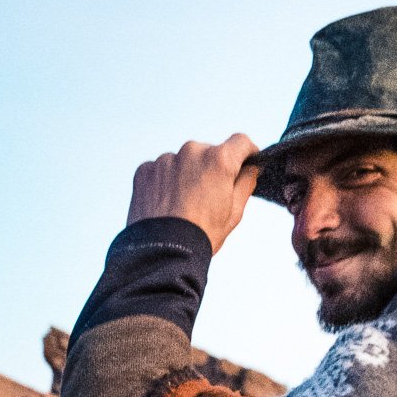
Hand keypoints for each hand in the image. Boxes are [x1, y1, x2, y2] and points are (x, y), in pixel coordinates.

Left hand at [126, 133, 259, 252]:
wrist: (162, 255)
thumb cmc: (201, 236)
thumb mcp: (234, 214)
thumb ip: (246, 183)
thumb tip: (252, 168)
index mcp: (219, 160)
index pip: (241, 142)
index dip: (247, 153)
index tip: (245, 163)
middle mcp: (192, 151)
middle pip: (209, 153)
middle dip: (211, 170)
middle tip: (206, 199)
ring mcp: (165, 159)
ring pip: (182, 162)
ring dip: (185, 177)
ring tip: (182, 207)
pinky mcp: (145, 170)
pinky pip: (159, 171)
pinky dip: (163, 184)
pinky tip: (165, 206)